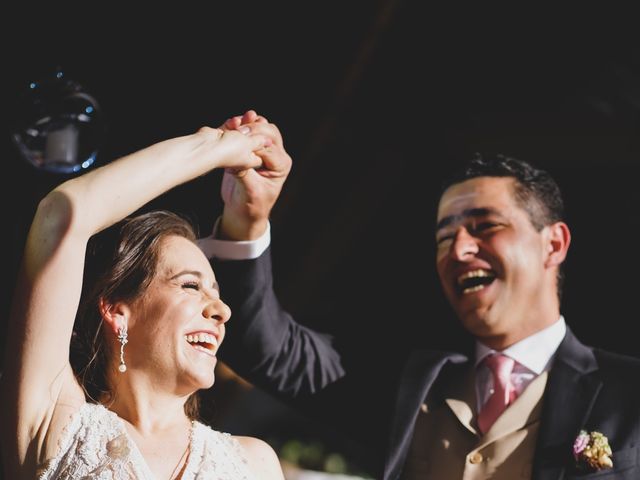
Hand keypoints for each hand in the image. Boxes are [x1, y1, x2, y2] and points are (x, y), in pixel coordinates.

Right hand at [219, 110, 291, 239]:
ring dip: (247, 123)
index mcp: (281, 165)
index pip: (270, 146)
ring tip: (234, 122)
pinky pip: (247, 133)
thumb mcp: (249, 191)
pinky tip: (229, 125)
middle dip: (253, 128)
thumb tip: (235, 155)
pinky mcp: (249, 149)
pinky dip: (239, 127)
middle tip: (237, 129)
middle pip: (269, 132)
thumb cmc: (251, 206)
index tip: (240, 140)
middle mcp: (275, 156)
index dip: (255, 141)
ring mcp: (263, 151)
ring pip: (260, 128)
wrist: (243, 212)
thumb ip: (244, 172)